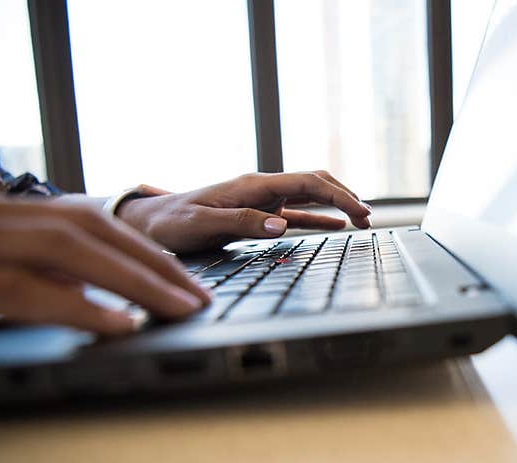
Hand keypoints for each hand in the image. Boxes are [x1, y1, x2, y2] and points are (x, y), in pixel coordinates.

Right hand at [0, 195, 211, 334]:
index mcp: (16, 216)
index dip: (147, 254)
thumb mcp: (6, 264)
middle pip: (89, 229)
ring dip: (130, 280)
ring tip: (179, 309)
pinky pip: (25, 288)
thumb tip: (84, 289)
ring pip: (66, 248)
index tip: (191, 285)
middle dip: (151, 264)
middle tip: (199, 300)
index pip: (94, 225)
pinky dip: (79, 306)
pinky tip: (123, 325)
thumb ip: (43, 272)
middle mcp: (1, 218)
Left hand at [117, 171, 372, 252]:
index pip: (307, 182)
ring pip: (310, 195)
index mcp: (252, 185)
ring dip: (337, 204)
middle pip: (315, 182)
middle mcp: (261, 188)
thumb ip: (241, 223)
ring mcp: (262, 200)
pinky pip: (297, 212)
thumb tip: (281, 226)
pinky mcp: (258, 214)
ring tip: (361, 220)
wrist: (149, 222)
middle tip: (367, 217)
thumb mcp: (202, 224)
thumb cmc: (171, 223)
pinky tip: (336, 226)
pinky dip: (319, 217)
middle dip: (345, 195)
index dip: (338, 195)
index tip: (361, 211)